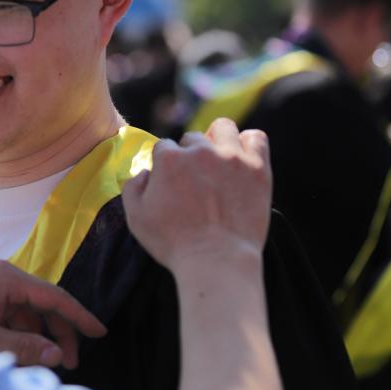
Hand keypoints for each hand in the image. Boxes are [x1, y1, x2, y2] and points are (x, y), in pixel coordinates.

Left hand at [0, 259, 105, 368]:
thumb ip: (22, 348)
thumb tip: (58, 356)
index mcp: (6, 278)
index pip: (54, 296)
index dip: (79, 316)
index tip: (101, 332)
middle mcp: (3, 278)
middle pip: (44, 306)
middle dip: (58, 334)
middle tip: (70, 365)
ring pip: (28, 316)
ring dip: (38, 340)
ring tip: (41, 367)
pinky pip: (11, 320)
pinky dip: (20, 339)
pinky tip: (19, 360)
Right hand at [123, 118, 271, 271]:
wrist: (217, 261)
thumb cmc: (174, 244)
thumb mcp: (136, 218)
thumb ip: (133, 187)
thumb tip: (146, 172)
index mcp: (169, 159)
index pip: (164, 146)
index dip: (165, 164)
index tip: (172, 182)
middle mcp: (200, 150)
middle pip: (192, 138)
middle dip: (190, 154)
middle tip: (196, 179)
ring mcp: (231, 157)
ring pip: (223, 127)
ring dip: (218, 139)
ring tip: (219, 159)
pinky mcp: (258, 168)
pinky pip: (256, 138)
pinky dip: (249, 143)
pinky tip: (243, 158)